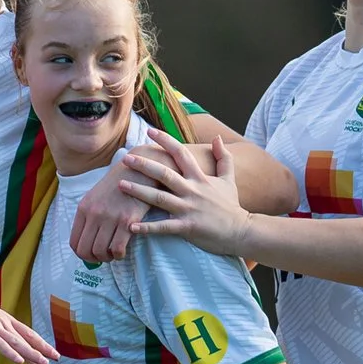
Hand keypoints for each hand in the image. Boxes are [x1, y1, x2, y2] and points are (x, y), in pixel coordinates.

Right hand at [0, 282, 56, 363]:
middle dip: (40, 356)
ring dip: (31, 354)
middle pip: (26, 341)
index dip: (39, 346)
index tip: (51, 356)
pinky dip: (10, 352)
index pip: (26, 335)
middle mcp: (2, 321)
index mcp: (2, 320)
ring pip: (17, 342)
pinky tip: (19, 360)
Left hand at [70, 159, 151, 262]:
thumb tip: (86, 239)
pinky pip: (118, 248)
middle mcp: (94, 214)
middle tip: (102, 257)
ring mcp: (110, 218)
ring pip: (101, 252)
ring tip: (113, 253)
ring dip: (107, 258)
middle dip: (93, 259)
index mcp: (84, 208)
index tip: (90, 254)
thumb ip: (89, 215)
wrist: (139, 169)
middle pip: (85, 250)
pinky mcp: (127, 220)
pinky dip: (119, 255)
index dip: (81, 254)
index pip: (74, 242)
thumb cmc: (118, 184)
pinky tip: (122, 250)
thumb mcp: (96, 196)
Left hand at [117, 126, 251, 254]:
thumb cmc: (231, 205)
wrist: (241, 231)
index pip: (181, 154)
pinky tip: (131, 226)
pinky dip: (147, 227)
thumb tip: (217, 138)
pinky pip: (164, 227)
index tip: (150, 131)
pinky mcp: (187, 227)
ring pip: (160, 198)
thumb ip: (223, 157)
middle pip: (165, 174)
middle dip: (145, 165)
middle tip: (126, 158)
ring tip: (121, 185)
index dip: (166, 141)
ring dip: (139, 192)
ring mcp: (189, 209)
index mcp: (200, 178)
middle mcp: (192, 191)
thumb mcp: (229, 178)